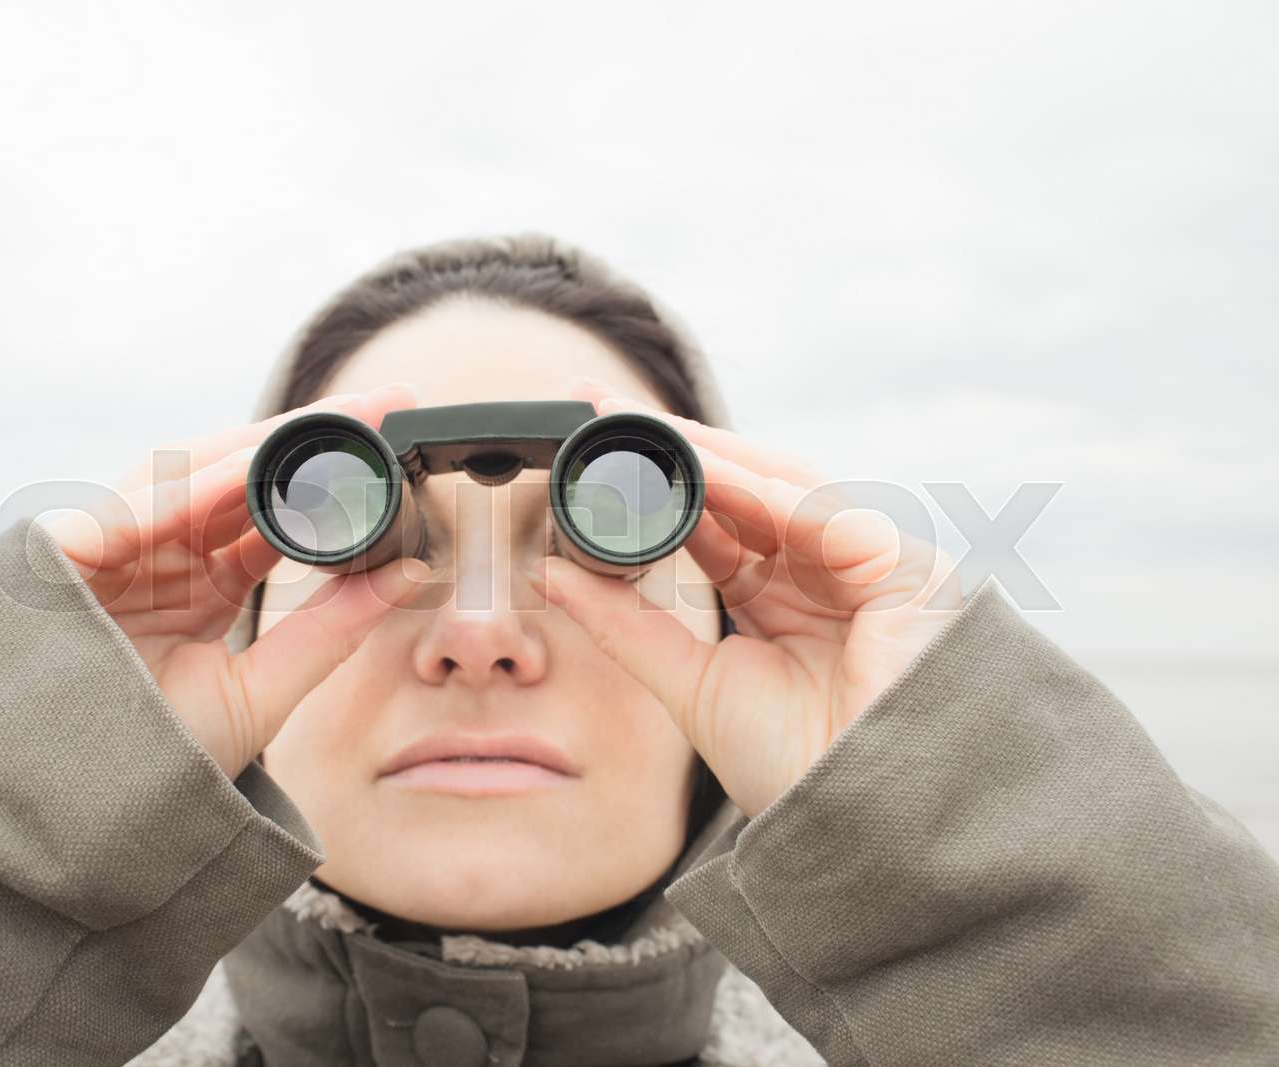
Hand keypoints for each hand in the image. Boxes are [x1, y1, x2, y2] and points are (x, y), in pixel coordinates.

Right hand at [40, 383, 430, 780]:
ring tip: (344, 415)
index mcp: (202, 588)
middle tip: (390, 404)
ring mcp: (116, 549)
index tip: (398, 449)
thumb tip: (408, 573)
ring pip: (194, 471)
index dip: (335, 479)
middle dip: (314, 438)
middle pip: (242, 477)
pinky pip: (140, 504)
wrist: (50, 818)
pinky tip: (260, 463)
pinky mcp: (66, 551)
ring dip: (268, 441)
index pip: (276, 514)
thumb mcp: (255, 698)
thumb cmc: (147, 767)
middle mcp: (162, 557)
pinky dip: (198, 483)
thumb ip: (326, 635)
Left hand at [529, 378, 962, 816]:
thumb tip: (553, 573)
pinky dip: (757, 488)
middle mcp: (824, 571)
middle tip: (603, 409)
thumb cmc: (795, 770)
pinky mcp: (905, 568)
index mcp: (782, 599)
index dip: (655, 483)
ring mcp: (868, 565)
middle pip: (746, 489)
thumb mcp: (693, 686)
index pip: (715, 520)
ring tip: (637, 426)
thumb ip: (627, 626)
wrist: (868, 831)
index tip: (588, 453)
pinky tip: (699, 466)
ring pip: (780, 485)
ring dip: (708, 452)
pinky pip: (820, 511)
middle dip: (676, 447)